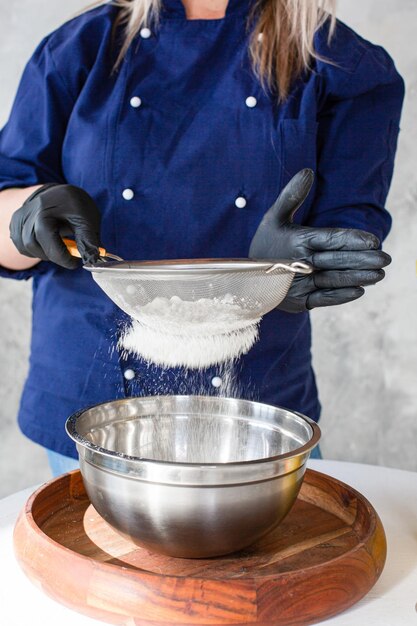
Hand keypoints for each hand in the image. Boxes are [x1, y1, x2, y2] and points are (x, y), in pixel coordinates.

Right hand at [9, 184, 100, 268]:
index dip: (63, 257)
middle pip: (33, 245)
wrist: (60, 193)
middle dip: (53, 254)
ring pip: (26, 248)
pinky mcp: (15, 222)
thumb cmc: (75, 206)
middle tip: (68, 252)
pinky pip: (21, 245)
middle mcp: (28, 211)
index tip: (75, 263)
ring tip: (58, 243)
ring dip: (44, 252)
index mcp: (46, 208)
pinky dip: (35, 249)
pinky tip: (47, 241)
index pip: (48, 240)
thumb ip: (89, 241)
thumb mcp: (88, 220)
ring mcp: (19, 217)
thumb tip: (92, 261)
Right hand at [249, 169, 390, 311]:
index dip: (353, 240)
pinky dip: (342, 295)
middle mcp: (299, 264)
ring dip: (358, 278)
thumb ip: (291, 195)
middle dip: (363, 260)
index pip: (330, 239)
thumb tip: (308, 171)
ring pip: (334, 280)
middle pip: (337, 260)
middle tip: (385, 258)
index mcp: (296, 242)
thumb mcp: (274, 217)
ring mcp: (299, 285)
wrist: (246, 278)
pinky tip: (359, 290)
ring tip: (379, 274)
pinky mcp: (299, 302)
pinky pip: (324, 298)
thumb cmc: (266, 243)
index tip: (374, 241)